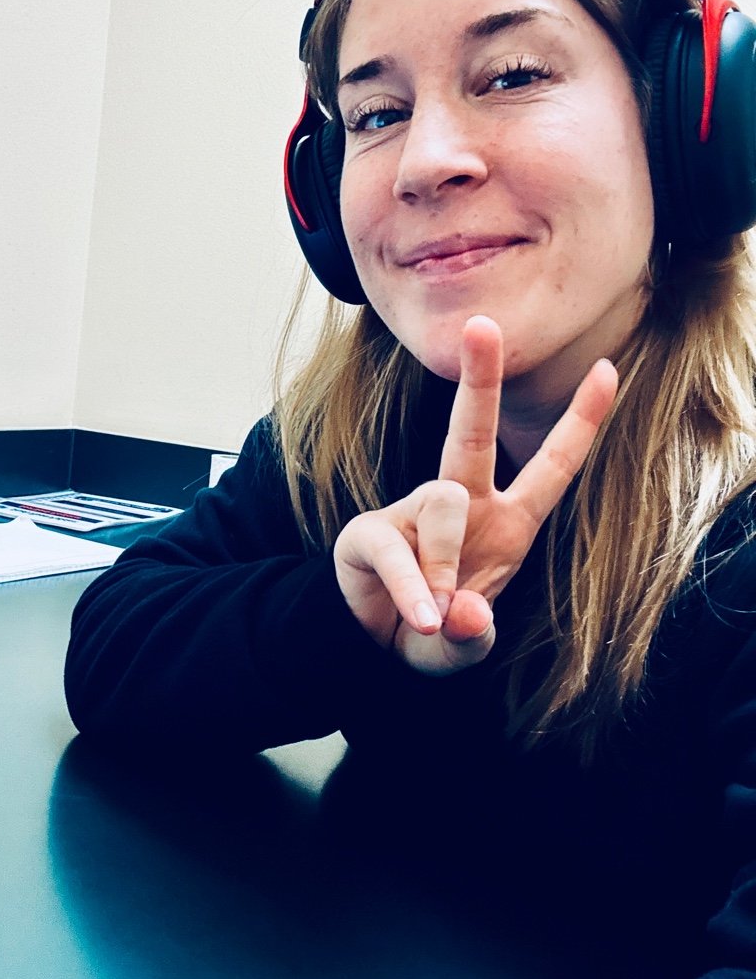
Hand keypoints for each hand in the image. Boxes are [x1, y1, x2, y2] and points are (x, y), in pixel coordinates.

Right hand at [333, 316, 618, 675]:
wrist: (371, 652)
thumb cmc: (433, 634)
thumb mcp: (464, 648)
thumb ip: (473, 639)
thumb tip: (464, 613)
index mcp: (505, 524)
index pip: (551, 466)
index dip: (580, 421)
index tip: (606, 368)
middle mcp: (463, 507)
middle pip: (472, 432)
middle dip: (480, 378)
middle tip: (481, 326)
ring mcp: (413, 513)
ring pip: (443, 500)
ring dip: (445, 562)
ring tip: (435, 614)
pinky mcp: (371, 533)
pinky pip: (398, 548)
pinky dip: (413, 590)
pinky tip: (421, 616)